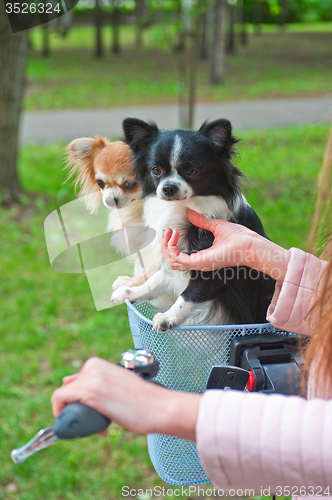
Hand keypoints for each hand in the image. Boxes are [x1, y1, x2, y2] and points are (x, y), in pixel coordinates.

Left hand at [51, 357, 199, 440]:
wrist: (158, 407)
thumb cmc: (142, 400)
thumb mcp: (118, 384)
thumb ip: (101, 383)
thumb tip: (77, 388)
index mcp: (98, 363)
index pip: (75, 381)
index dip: (81, 400)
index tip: (93, 411)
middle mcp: (93, 366)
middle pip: (69, 390)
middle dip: (78, 407)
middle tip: (99, 421)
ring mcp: (91, 378)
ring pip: (63, 395)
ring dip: (75, 414)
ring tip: (99, 425)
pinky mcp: (90, 392)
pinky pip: (60, 398)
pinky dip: (60, 412)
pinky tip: (74, 424)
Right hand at [162, 209, 255, 271]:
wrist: (249, 244)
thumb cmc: (238, 237)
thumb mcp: (216, 225)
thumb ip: (202, 221)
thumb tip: (191, 213)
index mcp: (202, 256)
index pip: (178, 256)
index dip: (171, 244)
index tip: (173, 231)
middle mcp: (198, 262)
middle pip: (171, 261)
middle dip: (165, 246)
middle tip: (168, 232)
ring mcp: (198, 264)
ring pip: (172, 262)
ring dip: (167, 247)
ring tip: (170, 233)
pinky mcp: (199, 262)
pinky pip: (177, 259)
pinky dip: (171, 248)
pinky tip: (174, 236)